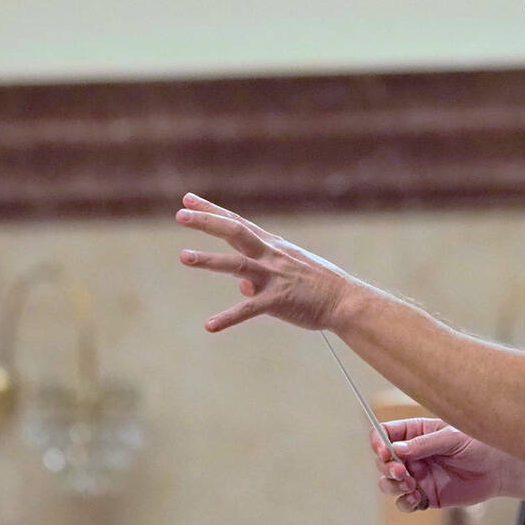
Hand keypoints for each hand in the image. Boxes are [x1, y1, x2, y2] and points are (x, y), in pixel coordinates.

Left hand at [177, 192, 366, 331]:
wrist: (344, 300)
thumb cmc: (317, 285)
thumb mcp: (289, 272)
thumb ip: (261, 276)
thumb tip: (241, 287)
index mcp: (272, 245)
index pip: (237, 222)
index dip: (211, 210)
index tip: (188, 199)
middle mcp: (270, 255)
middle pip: (234, 231)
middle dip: (207, 222)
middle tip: (180, 214)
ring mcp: (274, 276)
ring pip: (236, 264)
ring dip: (209, 260)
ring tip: (184, 256)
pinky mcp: (278, 300)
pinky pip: (249, 309)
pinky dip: (228, 318)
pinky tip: (209, 326)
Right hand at [371, 418, 507, 512]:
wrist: (498, 469)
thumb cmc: (478, 445)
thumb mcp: (451, 438)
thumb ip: (424, 444)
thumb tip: (396, 449)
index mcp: (416, 433)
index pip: (385, 433)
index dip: (378, 442)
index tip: (384, 451)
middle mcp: (413, 455)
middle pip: (382, 461)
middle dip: (387, 467)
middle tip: (403, 471)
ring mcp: (418, 476)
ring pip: (388, 482)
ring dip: (392, 484)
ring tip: (411, 484)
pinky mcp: (426, 495)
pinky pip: (404, 503)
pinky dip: (404, 502)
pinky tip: (415, 498)